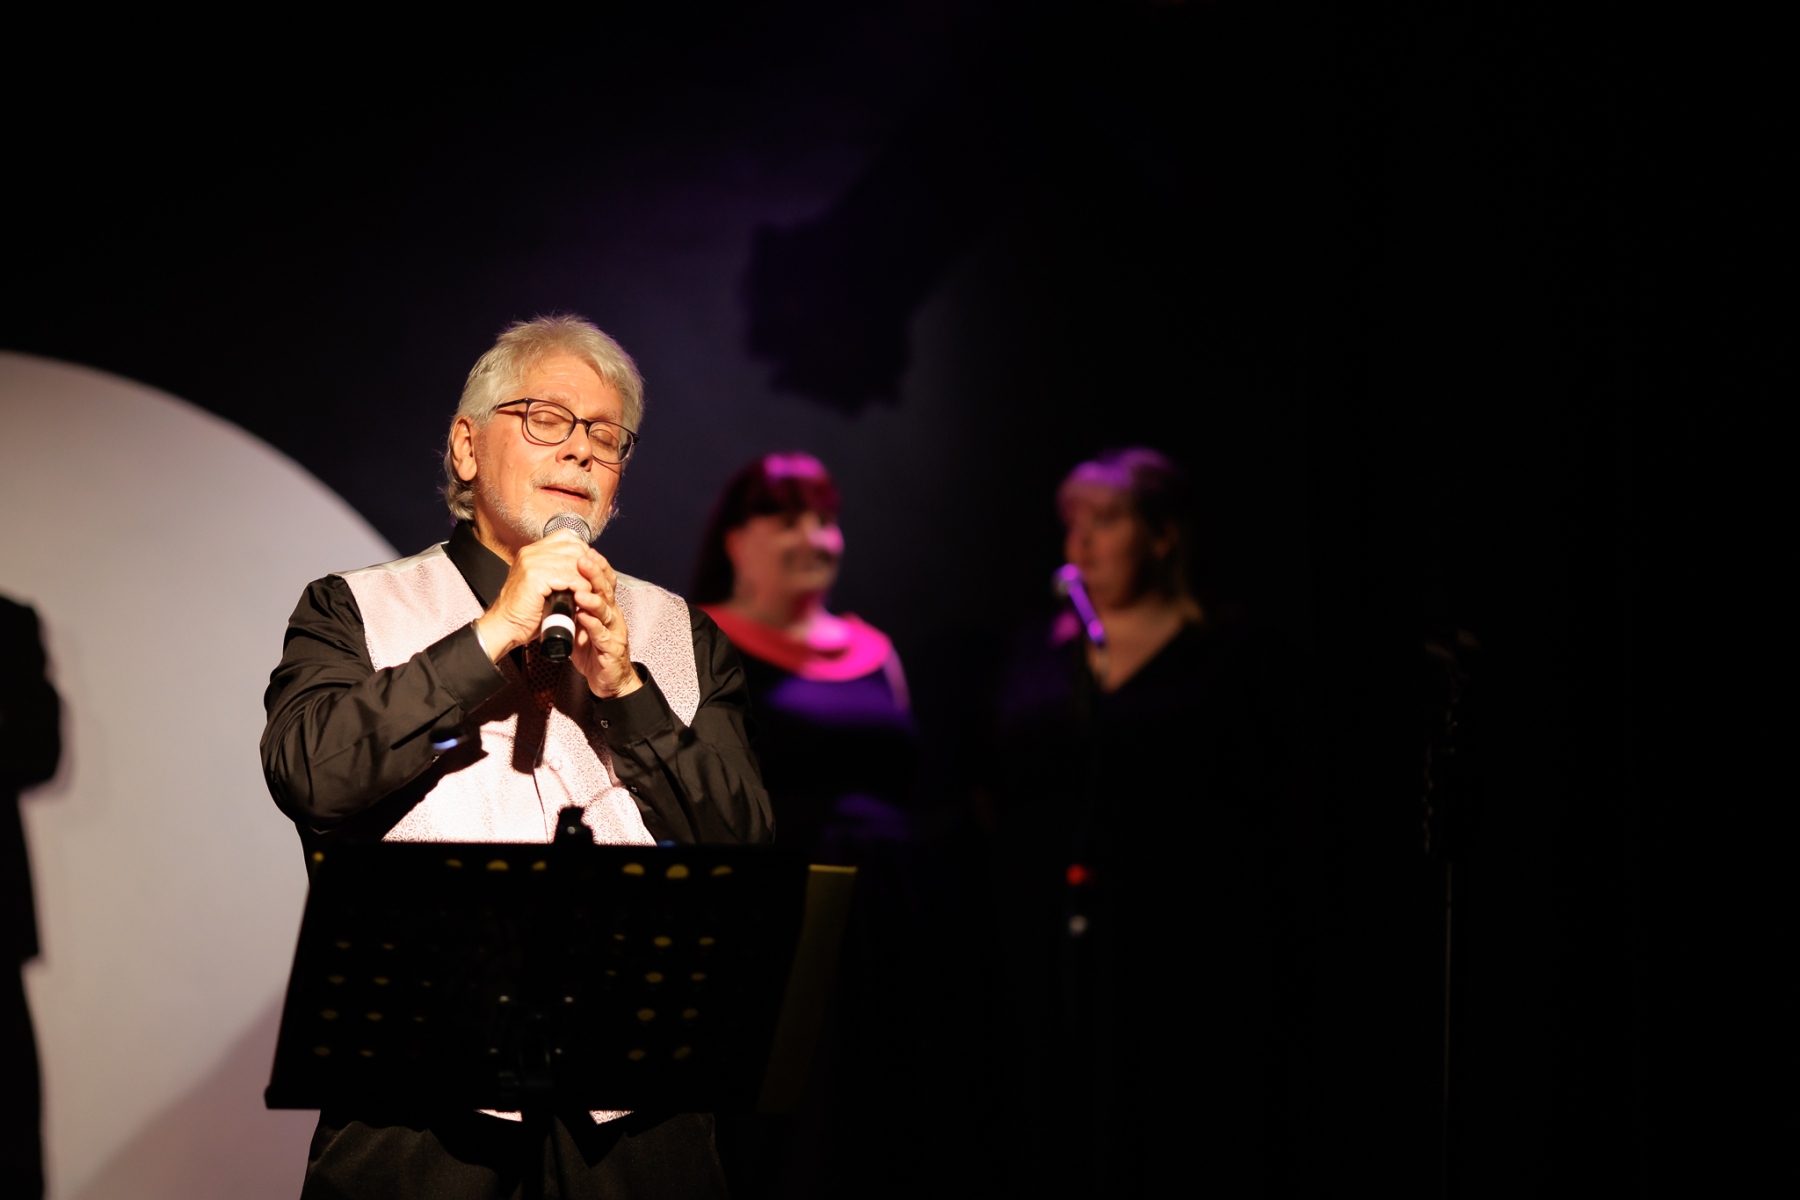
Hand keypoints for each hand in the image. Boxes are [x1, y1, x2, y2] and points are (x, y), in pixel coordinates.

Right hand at [474, 534, 639, 697]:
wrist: (506, 627)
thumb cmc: (525, 613)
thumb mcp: (543, 586)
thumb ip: (558, 572)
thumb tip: (584, 568)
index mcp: (532, 552)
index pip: (567, 537)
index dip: (583, 552)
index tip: (590, 569)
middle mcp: (531, 552)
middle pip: (574, 548)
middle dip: (589, 566)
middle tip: (594, 583)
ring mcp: (532, 562)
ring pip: (575, 562)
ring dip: (586, 579)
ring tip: (588, 593)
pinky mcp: (536, 576)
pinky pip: (570, 576)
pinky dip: (580, 588)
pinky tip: (580, 598)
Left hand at [568, 549, 640, 698]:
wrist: (608, 680)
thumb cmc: (593, 651)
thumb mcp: (581, 623)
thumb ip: (572, 606)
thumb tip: (556, 587)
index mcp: (605, 607)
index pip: (603, 581)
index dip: (596, 565)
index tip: (583, 551)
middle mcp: (612, 616)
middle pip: (607, 590)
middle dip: (595, 574)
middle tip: (582, 560)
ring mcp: (614, 632)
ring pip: (606, 611)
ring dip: (593, 599)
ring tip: (580, 590)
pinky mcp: (612, 650)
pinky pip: (603, 636)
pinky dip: (593, 625)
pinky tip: (584, 617)